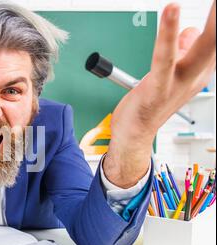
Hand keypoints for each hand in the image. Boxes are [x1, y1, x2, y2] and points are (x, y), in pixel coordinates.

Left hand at [104, 2, 215, 187]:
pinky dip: (169, 33)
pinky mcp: (159, 86)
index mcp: (200, 69)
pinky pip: (165, 57)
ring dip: (215, 20)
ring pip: (206, 46)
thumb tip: (189, 30)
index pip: (216, 36)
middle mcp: (196, 74)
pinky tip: (172, 9)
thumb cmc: (149, 103)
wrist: (134, 134)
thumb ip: (183, 50)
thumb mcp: (172, 72)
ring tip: (215, 0)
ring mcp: (180, 81)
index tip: (216, 4)